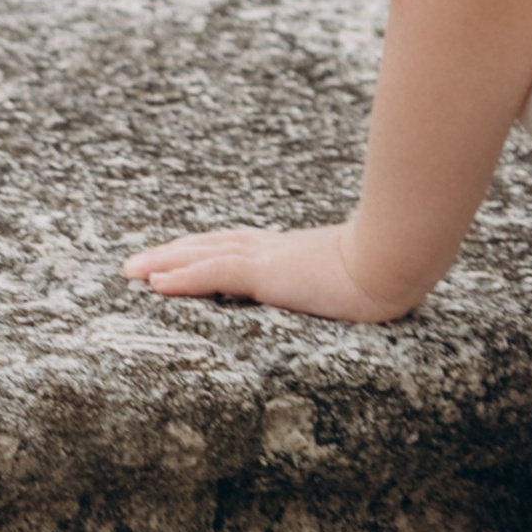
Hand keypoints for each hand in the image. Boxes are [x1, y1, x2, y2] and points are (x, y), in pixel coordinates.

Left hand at [122, 221, 413, 320]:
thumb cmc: (393, 266)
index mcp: (292, 251)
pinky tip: (155, 283)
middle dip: (170, 254)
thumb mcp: (362, 273)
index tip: (175, 257)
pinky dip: (183, 277)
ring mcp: (271, 258)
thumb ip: (346, 277)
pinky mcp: (270, 272)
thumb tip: (353, 286)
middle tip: (133, 264)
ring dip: (163, 264)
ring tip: (129, 272)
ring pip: (203, 256)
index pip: (236, 247)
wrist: (402, 257)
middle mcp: (274, 249)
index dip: (201, 251)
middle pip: (209, 245)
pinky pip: (216, 273)